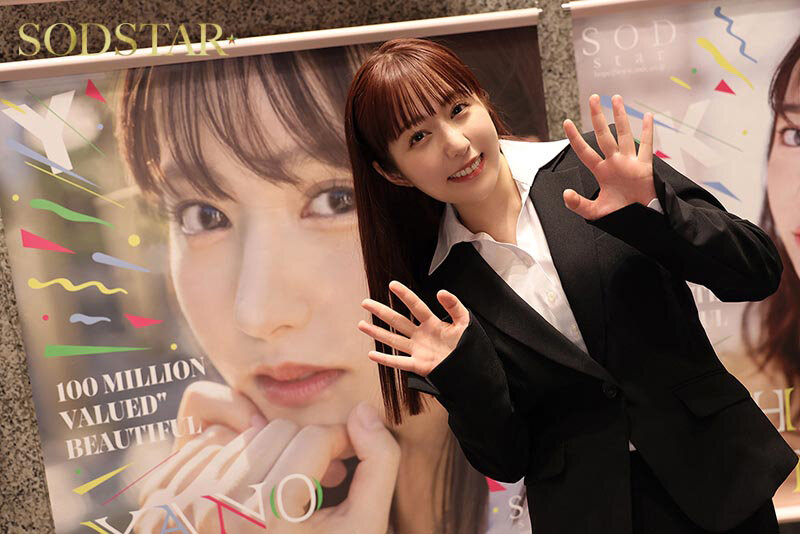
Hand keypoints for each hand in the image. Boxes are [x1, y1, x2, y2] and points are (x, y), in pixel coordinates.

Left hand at [136, 400, 398, 533]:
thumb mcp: (362, 527)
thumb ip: (378, 464)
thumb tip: (363, 411)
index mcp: (269, 513)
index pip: (315, 437)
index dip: (339, 444)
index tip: (343, 465)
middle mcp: (218, 503)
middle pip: (279, 430)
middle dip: (304, 449)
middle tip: (315, 481)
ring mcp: (182, 498)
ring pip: (245, 433)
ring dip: (271, 454)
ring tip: (283, 492)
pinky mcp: (161, 494)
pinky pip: (207, 443)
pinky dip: (232, 458)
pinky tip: (247, 493)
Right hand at [358, 280, 468, 376]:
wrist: (473, 369)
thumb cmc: (469, 346)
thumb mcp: (465, 322)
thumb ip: (454, 306)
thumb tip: (440, 292)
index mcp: (433, 323)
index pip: (415, 306)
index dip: (405, 295)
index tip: (392, 285)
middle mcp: (422, 335)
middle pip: (398, 321)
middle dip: (381, 312)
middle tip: (366, 302)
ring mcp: (418, 350)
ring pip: (393, 340)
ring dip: (377, 333)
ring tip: (361, 324)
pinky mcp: (419, 366)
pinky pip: (399, 362)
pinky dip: (385, 359)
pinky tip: (372, 354)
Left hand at [562, 94, 655, 219]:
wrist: (641, 220)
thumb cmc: (621, 214)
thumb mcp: (595, 212)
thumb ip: (578, 205)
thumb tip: (566, 194)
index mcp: (601, 171)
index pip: (585, 151)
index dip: (576, 137)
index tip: (566, 122)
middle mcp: (615, 163)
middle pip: (604, 135)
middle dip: (598, 117)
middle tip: (593, 98)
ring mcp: (630, 163)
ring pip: (624, 135)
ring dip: (621, 117)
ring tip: (616, 99)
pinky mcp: (644, 167)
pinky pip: (647, 146)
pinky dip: (647, 131)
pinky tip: (647, 116)